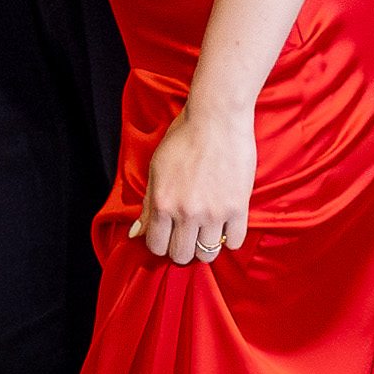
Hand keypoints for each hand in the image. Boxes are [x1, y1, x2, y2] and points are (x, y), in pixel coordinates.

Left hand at [135, 99, 258, 264]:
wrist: (217, 118)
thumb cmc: (184, 138)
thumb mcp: (156, 168)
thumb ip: (147, 205)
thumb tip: (135, 234)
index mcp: (162, 203)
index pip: (157, 247)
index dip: (161, 245)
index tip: (168, 237)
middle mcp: (186, 212)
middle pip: (182, 255)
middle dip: (182, 250)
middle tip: (187, 236)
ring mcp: (214, 212)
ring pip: (208, 253)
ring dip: (206, 247)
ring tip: (207, 232)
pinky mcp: (238, 207)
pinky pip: (234, 242)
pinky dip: (229, 238)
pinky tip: (225, 225)